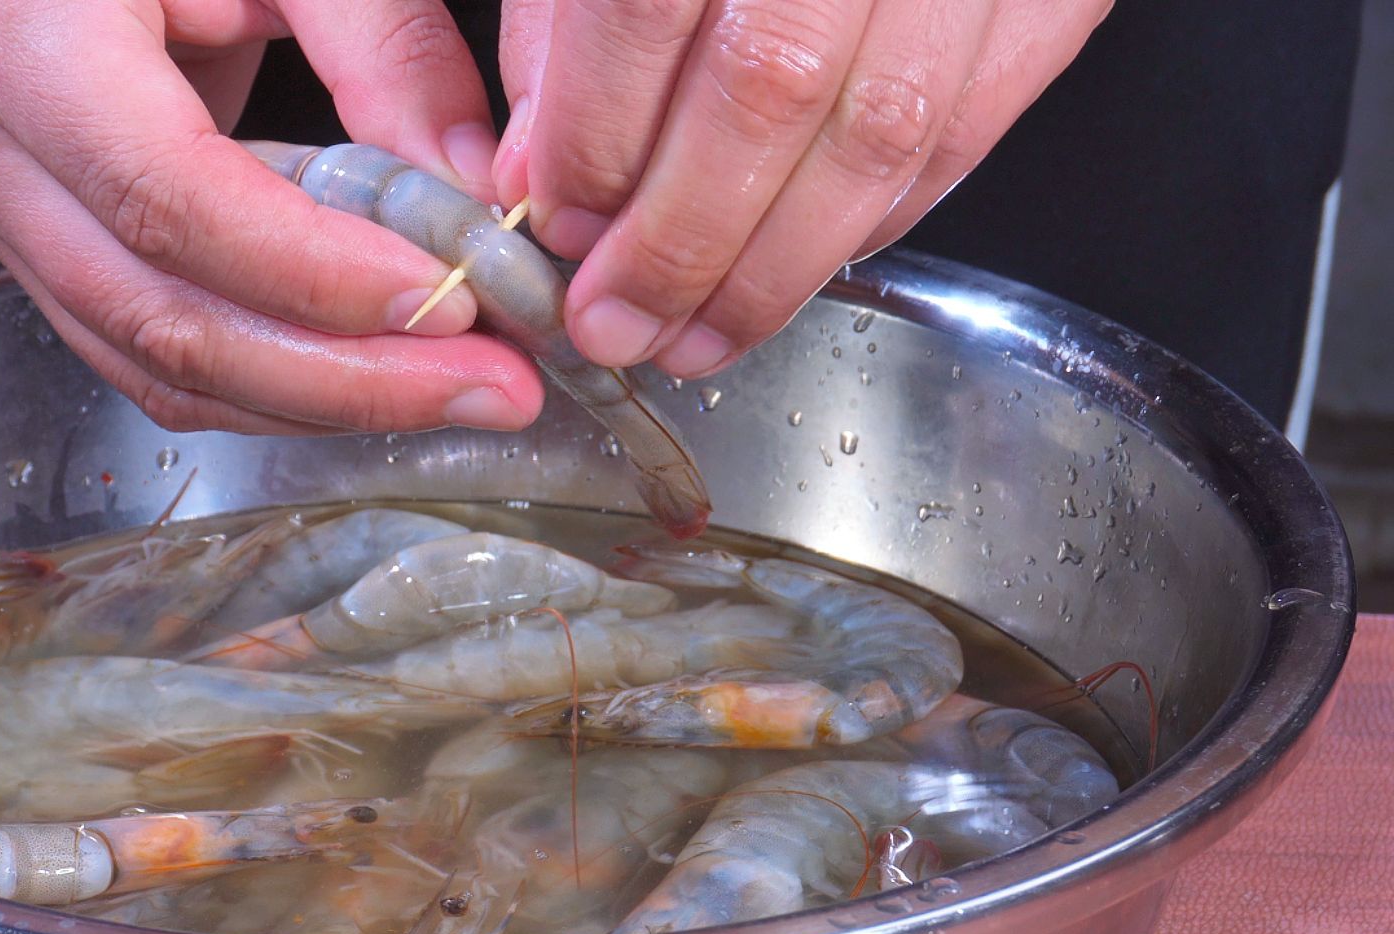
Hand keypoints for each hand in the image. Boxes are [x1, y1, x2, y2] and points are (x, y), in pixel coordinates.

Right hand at [0, 0, 543, 434]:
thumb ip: (382, 45)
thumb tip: (472, 196)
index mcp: (18, 37)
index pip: (170, 201)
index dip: (314, 274)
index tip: (448, 299)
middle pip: (160, 317)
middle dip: (343, 377)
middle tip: (488, 385)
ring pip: (151, 361)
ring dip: (316, 396)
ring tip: (451, 387)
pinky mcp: (29, 237)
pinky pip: (146, 346)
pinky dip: (267, 376)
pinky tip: (368, 371)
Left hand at [494, 0, 1113, 376]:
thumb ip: (560, 28)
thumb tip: (533, 173)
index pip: (646, 7)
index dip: (596, 140)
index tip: (560, 226)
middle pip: (768, 85)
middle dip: (680, 240)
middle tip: (617, 322)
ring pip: (879, 131)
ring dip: (776, 266)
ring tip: (698, 335)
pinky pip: (966, 128)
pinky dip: (875, 221)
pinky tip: (801, 266)